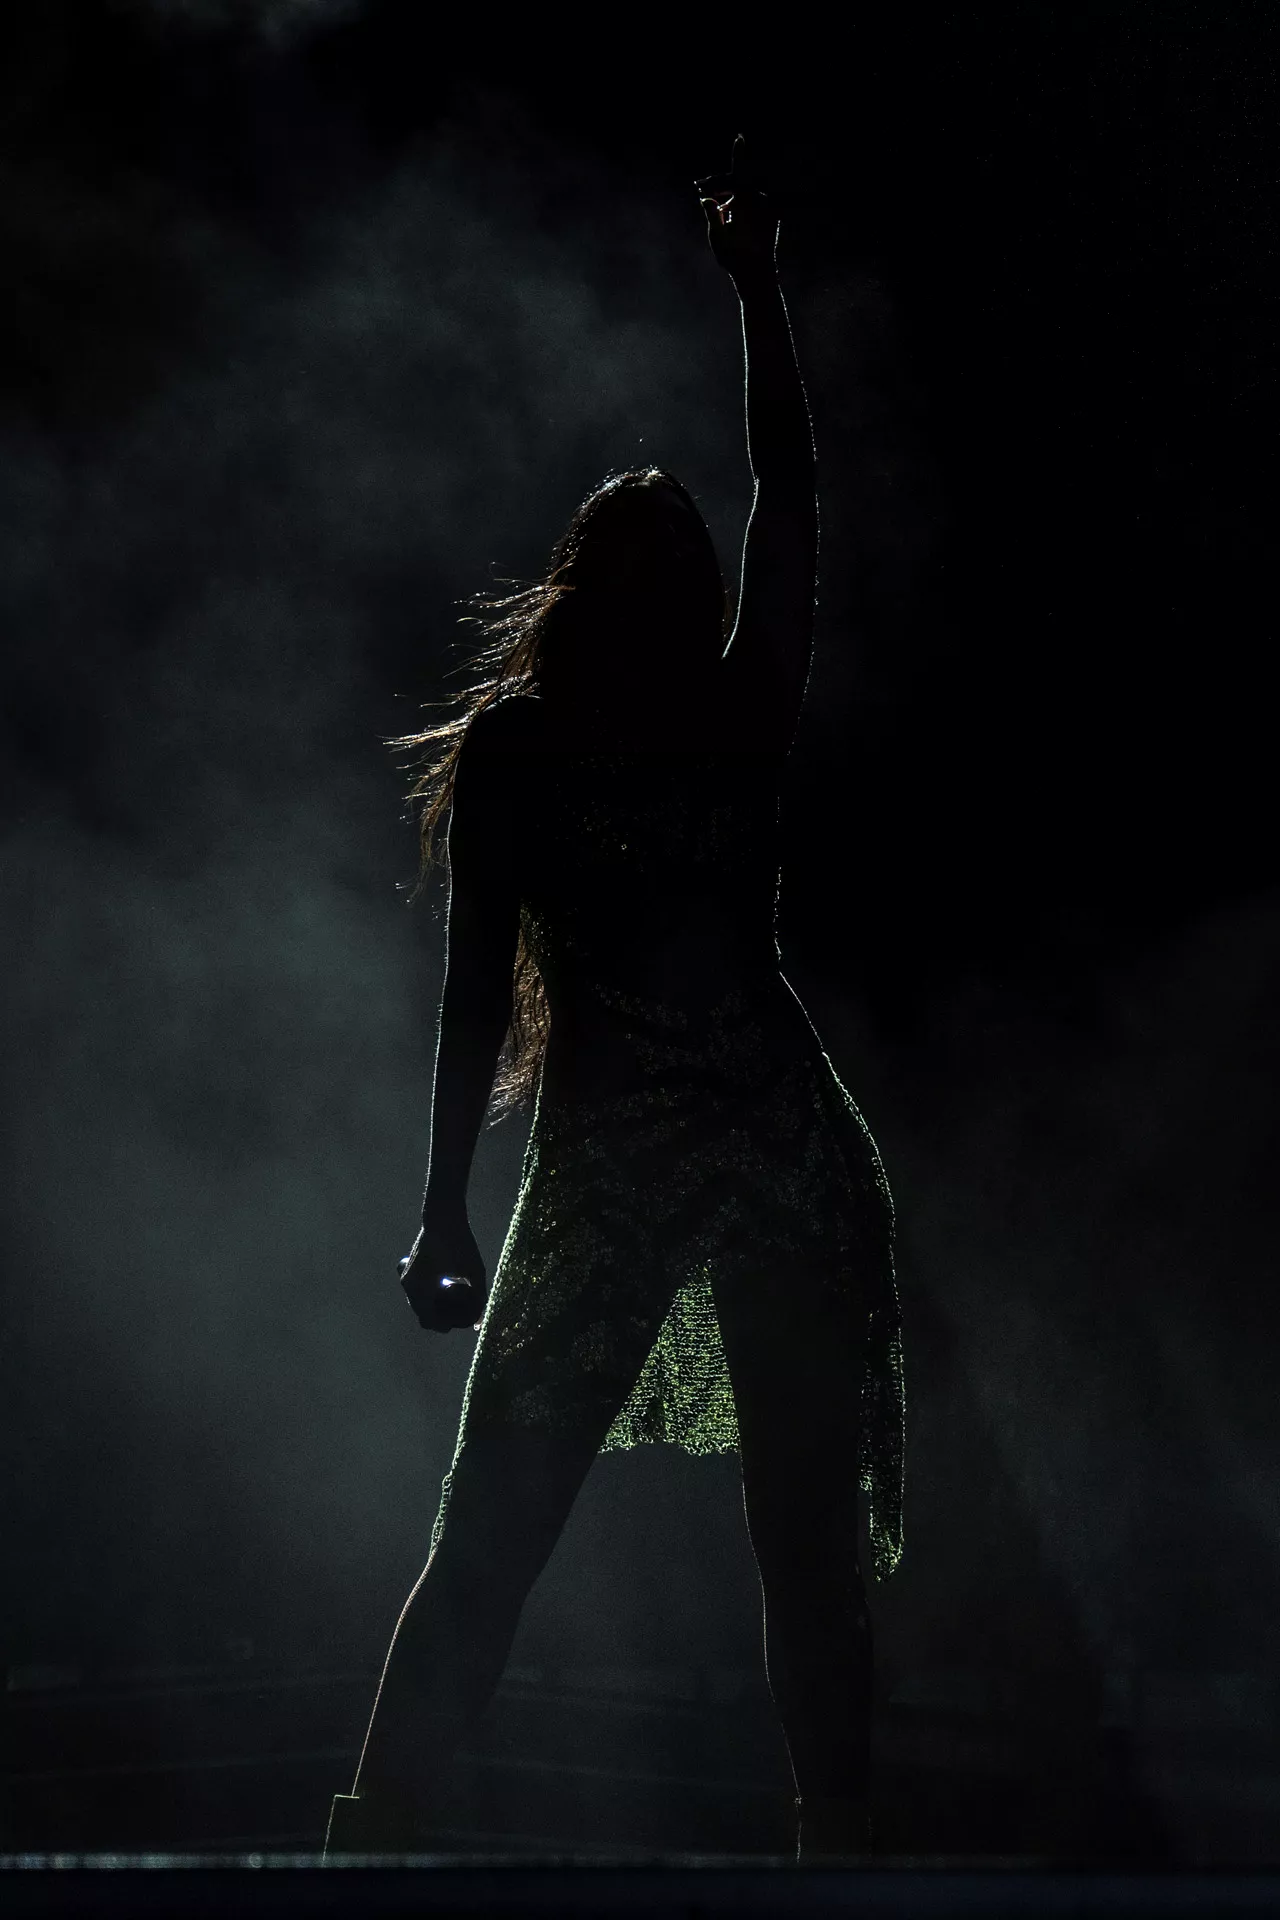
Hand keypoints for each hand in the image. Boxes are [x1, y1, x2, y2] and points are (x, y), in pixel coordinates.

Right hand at [399, 1214, 486, 1332]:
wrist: (443, 1216)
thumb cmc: (460, 1243)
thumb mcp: (475, 1270)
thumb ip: (479, 1296)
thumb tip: (480, 1321)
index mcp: (421, 1289)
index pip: (428, 1320)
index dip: (442, 1326)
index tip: (455, 1325)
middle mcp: (408, 1285)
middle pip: (421, 1312)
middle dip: (437, 1317)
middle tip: (455, 1316)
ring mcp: (405, 1275)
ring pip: (416, 1301)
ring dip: (430, 1305)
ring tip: (448, 1303)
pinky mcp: (406, 1267)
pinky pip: (414, 1288)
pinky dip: (424, 1293)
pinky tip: (439, 1289)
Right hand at [696, 134, 778, 283]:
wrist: (758, 274)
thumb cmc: (735, 257)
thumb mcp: (717, 236)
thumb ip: (712, 214)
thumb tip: (706, 200)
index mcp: (746, 202)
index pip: (738, 173)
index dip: (736, 155)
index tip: (740, 137)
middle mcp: (760, 201)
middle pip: (737, 184)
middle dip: (719, 185)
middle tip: (700, 190)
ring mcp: (768, 208)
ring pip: (744, 194)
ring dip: (729, 198)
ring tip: (715, 209)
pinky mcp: (772, 215)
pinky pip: (753, 203)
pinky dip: (741, 205)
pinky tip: (730, 217)